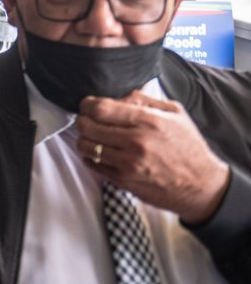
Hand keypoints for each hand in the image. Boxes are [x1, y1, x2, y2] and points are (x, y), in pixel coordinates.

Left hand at [76, 91, 230, 223]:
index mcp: (149, 121)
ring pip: (86, 146)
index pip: (101, 109)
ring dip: (84, 139)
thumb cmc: (188, 147)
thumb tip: (117, 97)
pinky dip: (91, 157)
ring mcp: (129, 164)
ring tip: (93, 137)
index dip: (87, 105)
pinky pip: (93, 165)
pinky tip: (101, 153)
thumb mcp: (175, 114)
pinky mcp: (124, 180)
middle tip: (87, 120)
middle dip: (82, 120)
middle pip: (87, 126)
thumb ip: (144, 100)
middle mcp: (136, 142)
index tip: (87, 105)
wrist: (202, 186)